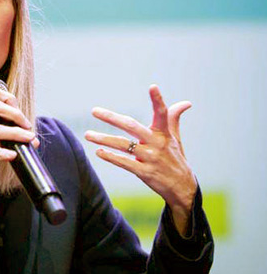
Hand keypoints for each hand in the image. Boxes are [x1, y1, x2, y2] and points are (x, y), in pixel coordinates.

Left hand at [84, 85, 196, 235]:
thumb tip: (186, 103)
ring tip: (87, 135)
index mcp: (164, 133)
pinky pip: (125, 163)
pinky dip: (111, 157)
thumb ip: (174, 119)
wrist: (182, 187)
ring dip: (103, 139)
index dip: (158, 100)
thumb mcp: (175, 139)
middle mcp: (157, 143)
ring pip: (123, 145)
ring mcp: (151, 158)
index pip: (162, 113)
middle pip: (132, 126)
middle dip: (111, 118)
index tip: (153, 86)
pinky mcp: (145, 172)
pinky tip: (98, 152)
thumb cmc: (176, 158)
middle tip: (94, 111)